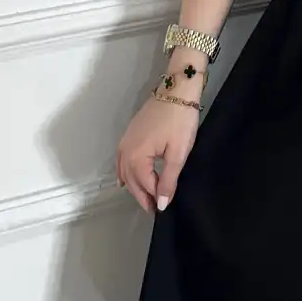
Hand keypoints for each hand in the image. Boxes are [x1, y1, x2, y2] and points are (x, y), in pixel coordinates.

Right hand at [117, 86, 200, 213]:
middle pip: (132, 181)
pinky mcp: (129, 135)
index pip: (145, 186)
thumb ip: (169, 180)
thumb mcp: (178, 153)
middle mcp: (126, 151)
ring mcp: (125, 142)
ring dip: (135, 186)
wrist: (176, 90)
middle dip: (142, 196)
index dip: (155, 199)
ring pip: (125, 172)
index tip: (163, 210)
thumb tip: (162, 204)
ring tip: (146, 199)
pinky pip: (122, 161)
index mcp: (137, 157)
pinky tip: (127, 180)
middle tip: (154, 210)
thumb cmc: (179, 121)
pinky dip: (125, 173)